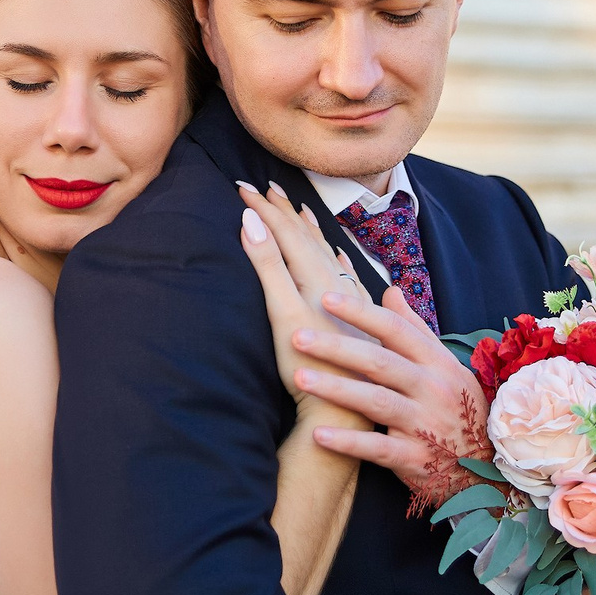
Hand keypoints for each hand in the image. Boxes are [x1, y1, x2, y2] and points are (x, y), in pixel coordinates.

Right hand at [237, 182, 367, 431]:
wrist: (342, 408)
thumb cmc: (308, 365)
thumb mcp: (282, 313)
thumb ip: (268, 266)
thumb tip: (250, 220)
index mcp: (315, 275)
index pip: (285, 231)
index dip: (262, 208)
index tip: (241, 186)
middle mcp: (334, 281)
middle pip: (306, 236)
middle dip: (283, 211)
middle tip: (265, 186)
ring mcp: (348, 300)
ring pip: (326, 251)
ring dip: (309, 229)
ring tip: (299, 207)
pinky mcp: (355, 319)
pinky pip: (345, 275)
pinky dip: (335, 257)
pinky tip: (338, 255)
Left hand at [285, 283, 489, 507]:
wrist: (485, 469)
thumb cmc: (457, 408)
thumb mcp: (446, 366)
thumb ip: (415, 330)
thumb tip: (390, 291)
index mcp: (437, 362)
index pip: (395, 329)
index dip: (359, 312)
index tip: (324, 297)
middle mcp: (432, 389)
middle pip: (379, 361)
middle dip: (336, 347)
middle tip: (298, 336)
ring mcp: (424, 424)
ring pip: (376, 401)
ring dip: (335, 389)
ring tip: (298, 378)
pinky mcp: (414, 458)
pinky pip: (377, 448)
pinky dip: (348, 442)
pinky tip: (318, 434)